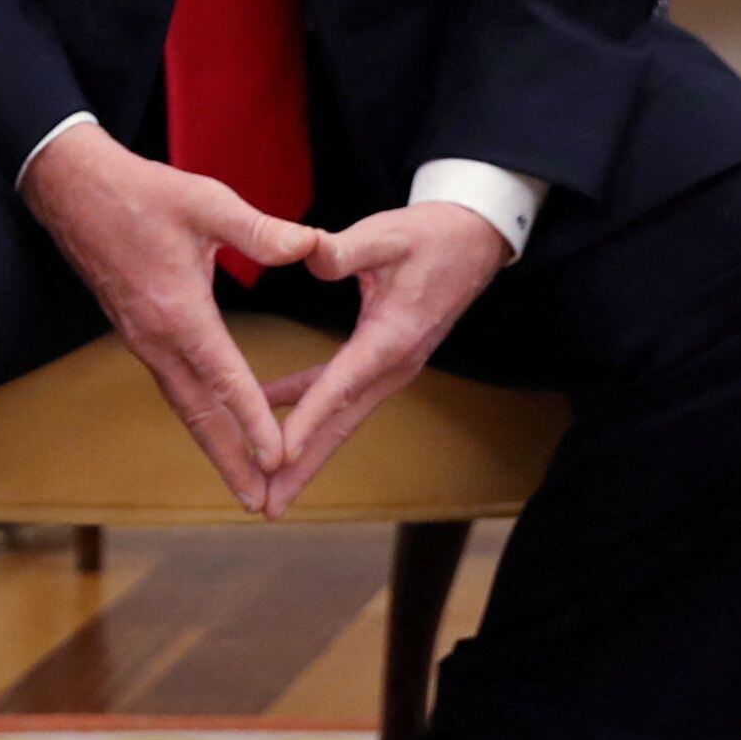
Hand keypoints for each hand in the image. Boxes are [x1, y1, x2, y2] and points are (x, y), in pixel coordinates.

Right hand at [19, 124, 319, 512]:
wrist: (74, 191)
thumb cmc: (142, 193)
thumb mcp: (206, 201)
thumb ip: (260, 230)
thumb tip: (312, 247)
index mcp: (178, 310)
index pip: (225, 377)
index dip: (254, 420)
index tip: (279, 459)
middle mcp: (157, 338)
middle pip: (199, 414)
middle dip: (231, 461)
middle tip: (259, 504)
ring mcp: (144, 341)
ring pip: (185, 407)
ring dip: (215, 448)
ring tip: (244, 486)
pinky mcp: (140, 335)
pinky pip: (175, 389)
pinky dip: (200, 419)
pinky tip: (217, 432)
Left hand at [253, 202, 513, 516]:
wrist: (474, 240)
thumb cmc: (431, 235)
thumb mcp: (388, 233)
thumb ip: (345, 248)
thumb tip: (309, 253)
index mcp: (392, 338)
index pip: (340, 386)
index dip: (306, 420)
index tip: (277, 455)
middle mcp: (393, 365)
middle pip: (340, 425)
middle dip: (302, 468)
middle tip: (267, 505)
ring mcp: (391, 368)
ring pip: (340, 419)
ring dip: (304, 454)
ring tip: (266, 488)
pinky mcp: (384, 361)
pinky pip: (339, 395)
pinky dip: (307, 411)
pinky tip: (266, 410)